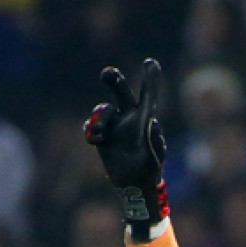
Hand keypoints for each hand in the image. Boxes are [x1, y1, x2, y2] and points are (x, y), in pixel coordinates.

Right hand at [84, 60, 168, 238]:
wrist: (133, 184)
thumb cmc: (148, 168)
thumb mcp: (154, 153)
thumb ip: (154, 138)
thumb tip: (152, 123)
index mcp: (145, 118)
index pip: (148, 95)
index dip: (149, 79)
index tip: (151, 62)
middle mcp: (128, 117)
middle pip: (120, 92)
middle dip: (113, 81)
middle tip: (106, 73)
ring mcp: (114, 126)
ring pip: (102, 111)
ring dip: (100, 118)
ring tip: (100, 131)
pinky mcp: (101, 136)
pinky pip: (90, 126)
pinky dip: (91, 130)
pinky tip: (95, 139)